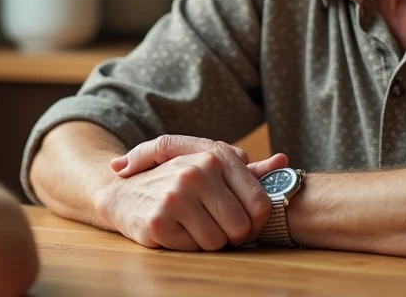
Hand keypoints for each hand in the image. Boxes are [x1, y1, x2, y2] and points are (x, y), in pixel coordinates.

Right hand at [96, 135, 288, 251]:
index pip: (260, 204)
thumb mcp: (210, 167)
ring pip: (219, 242)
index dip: (255, 222)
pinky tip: (173, 229)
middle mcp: (197, 171)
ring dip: (207, 240)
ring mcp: (177, 195)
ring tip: (189, 224)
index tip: (240, 221)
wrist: (121, 192)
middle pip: (241, 228)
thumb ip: (248, 171)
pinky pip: (194, 249)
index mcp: (215, 156)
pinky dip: (187, 245)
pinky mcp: (159, 220)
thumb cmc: (174, 180)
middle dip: (230, 234)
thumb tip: (284, 162)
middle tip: (210, 224)